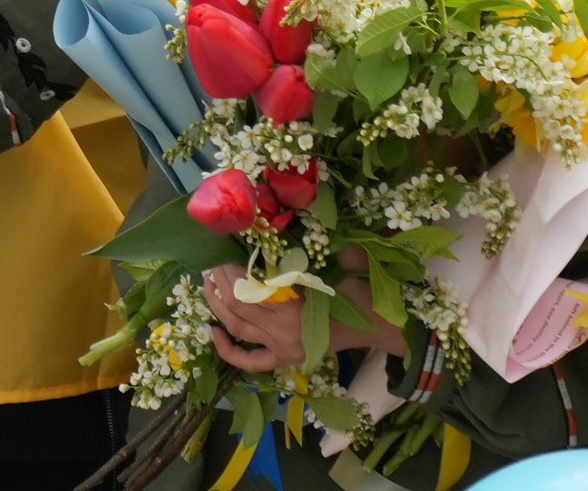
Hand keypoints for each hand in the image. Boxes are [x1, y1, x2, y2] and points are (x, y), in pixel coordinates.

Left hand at [201, 254, 407, 374]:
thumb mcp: (347, 265)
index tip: (220, 251)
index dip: (229, 271)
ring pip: (238, 329)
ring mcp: (283, 350)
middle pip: (238, 308)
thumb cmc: (363, 293)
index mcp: (296, 310)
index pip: (249, 290)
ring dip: (217, 307)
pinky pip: (249, 361)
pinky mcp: (285, 360)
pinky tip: (212, 331)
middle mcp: (284, 334)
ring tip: (208, 284)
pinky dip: (227, 349)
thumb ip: (327, 248)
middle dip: (220, 284)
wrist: (379, 327)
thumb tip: (305, 226)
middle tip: (210, 263)